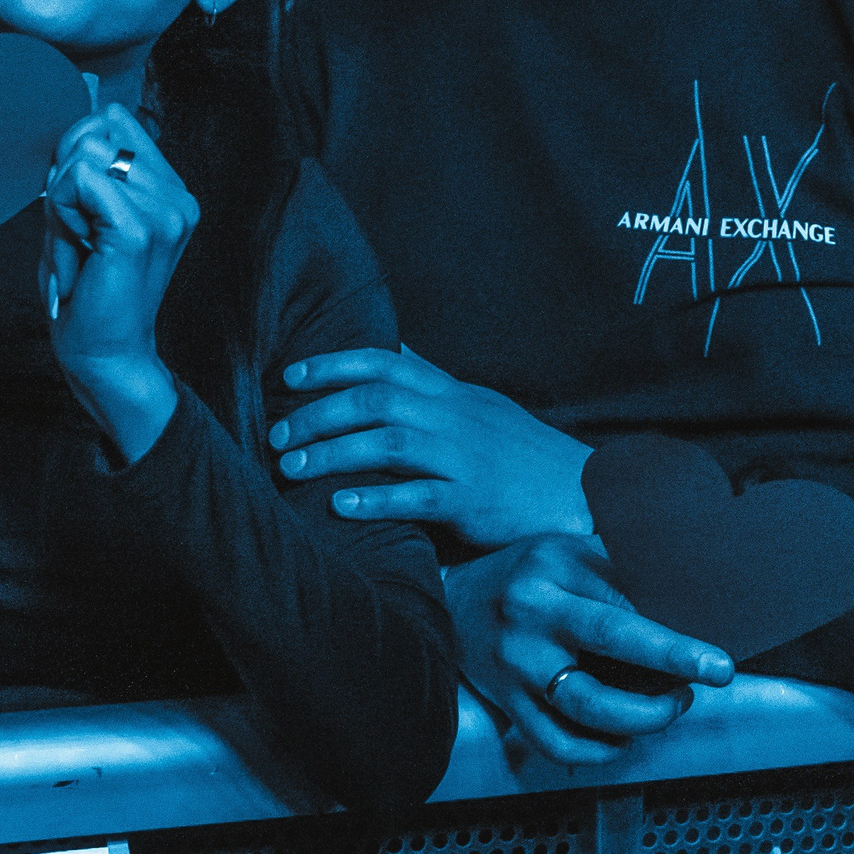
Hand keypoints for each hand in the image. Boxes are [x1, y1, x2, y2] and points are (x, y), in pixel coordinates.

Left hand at [41, 104, 193, 458]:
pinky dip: (62, 215)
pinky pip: (77, 182)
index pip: (114, 119)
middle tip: (78, 236)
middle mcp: (177, 197)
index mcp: (172, 190)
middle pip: (93, 132)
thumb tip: (93, 105)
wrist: (104, 355)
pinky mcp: (140, 231)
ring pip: (81, 156)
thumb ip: (88, 165)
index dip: (78, 156)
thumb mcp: (85, 215)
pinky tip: (79, 253)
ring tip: (80, 248)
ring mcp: (166, 212)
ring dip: (62, 203)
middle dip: (65, 180)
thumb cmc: (88, 292)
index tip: (82, 212)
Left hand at [271, 351, 594, 548]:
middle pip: (374, 401)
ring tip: (292, 469)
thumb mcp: (475, 402)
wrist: (579, 490)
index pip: (384, 362)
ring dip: (334, 454)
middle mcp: (452, 417)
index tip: (289, 377)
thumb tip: (392, 348)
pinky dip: (376, 498)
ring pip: (388, 443)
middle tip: (275, 435)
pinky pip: (418, 496)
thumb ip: (430, 379)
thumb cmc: (516, 449)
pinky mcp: (472, 500)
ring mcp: (463, 457)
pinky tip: (341, 505)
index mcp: (449, 392)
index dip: (333, 365)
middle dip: (318, 415)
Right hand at [446, 536, 733, 766]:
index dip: (673, 644)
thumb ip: (617, 579)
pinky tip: (624, 737)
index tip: (716, 664)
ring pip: (583, 712)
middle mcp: (530, 621)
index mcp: (550, 575)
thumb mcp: (568, 554)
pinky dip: (597, 750)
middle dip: (662, 685)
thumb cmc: (525, 573)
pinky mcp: (507, 702)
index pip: (620, 615)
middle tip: (702, 687)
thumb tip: (684, 612)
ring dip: (638, 719)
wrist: (449, 600)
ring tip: (669, 707)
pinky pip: (555, 742)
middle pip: (603, 660)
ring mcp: (515, 667)